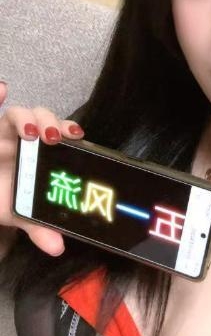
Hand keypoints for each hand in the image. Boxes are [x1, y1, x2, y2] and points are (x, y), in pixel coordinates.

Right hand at [0, 81, 84, 255]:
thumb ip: (38, 228)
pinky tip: (2, 88)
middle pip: (42, 118)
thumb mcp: (19, 214)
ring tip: (30, 134)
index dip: (70, 129)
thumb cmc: (4, 197)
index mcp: (40, 152)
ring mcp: (2, 133)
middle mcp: (23, 137)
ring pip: (16, 113)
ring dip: (26, 118)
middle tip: (55, 138)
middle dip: (50, 122)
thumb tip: (57, 247)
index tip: (78, 135)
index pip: (60, 132)